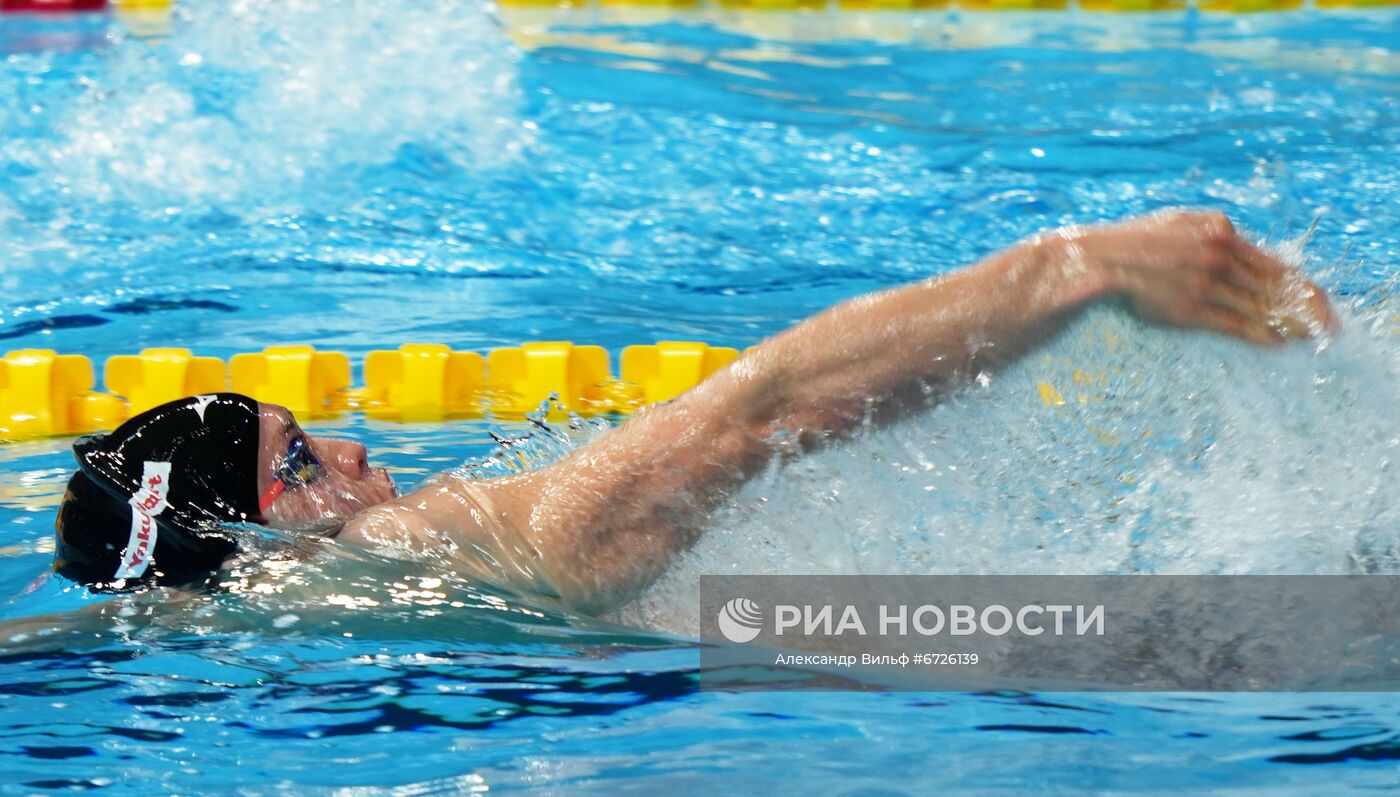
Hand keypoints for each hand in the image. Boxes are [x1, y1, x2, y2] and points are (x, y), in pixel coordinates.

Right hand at [1070, 210, 1338, 345]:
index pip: (1273, 261)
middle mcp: (1219, 254)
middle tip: (1326, 325)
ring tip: (1306, 336)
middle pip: (1274, 285)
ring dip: (1286, 324)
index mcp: (1220, 229)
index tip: (1319, 299)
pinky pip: (1234, 324)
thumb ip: (1215, 232)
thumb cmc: (1138, 241)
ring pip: (1258, 306)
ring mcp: (1206, 282)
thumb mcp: (1182, 222)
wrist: (1101, 260)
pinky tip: (1277, 342)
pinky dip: (1259, 334)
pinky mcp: (1190, 308)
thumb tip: (1242, 248)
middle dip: (1305, 308)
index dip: (1300, 283)